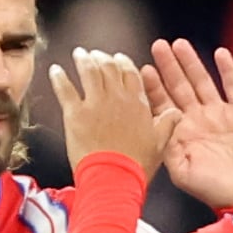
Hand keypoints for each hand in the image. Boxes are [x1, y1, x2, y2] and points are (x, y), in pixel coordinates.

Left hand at [50, 47, 178, 178]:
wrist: (114, 178)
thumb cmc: (136, 164)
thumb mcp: (160, 143)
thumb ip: (167, 124)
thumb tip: (176, 113)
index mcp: (137, 103)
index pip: (130, 73)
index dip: (123, 63)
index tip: (118, 58)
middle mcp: (116, 98)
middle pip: (109, 68)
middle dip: (102, 58)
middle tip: (95, 54)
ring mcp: (95, 104)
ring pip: (89, 72)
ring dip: (83, 60)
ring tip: (78, 54)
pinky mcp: (75, 114)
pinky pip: (65, 89)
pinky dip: (59, 78)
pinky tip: (55, 70)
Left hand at [146, 38, 232, 208]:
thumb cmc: (214, 189)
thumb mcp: (183, 173)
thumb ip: (169, 150)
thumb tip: (156, 128)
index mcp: (181, 133)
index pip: (163, 105)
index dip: (153, 87)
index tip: (142, 70)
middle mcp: (198, 120)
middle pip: (180, 87)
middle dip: (168, 67)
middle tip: (157, 46)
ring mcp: (220, 114)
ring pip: (203, 82)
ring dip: (191, 63)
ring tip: (180, 44)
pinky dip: (227, 70)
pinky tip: (220, 53)